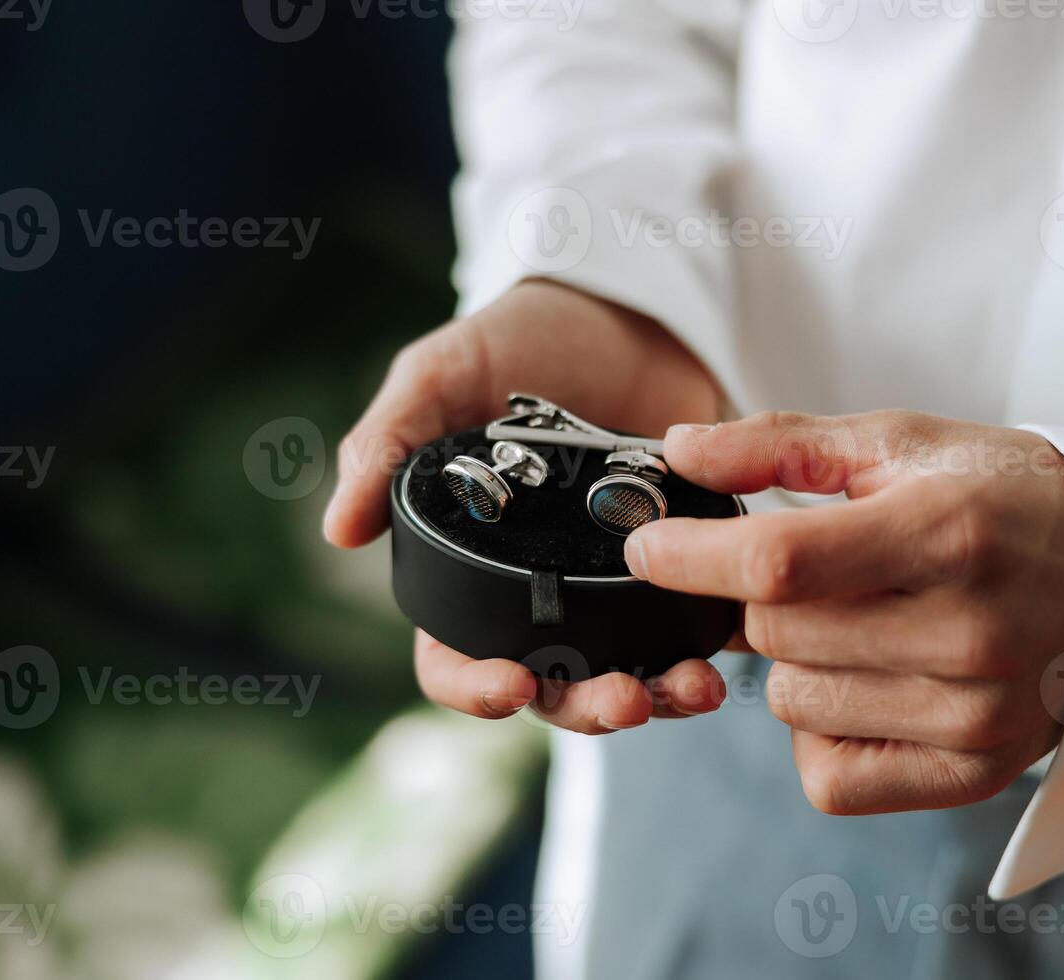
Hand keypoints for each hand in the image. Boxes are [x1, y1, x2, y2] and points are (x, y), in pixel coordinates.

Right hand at [325, 280, 729, 731]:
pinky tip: (724, 650)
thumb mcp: (439, 376)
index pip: (453, 656)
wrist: (626, 309)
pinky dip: (704, 645)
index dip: (473, 688)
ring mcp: (609, 581)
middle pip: (550, 684)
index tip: (512, 687)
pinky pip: (687, 623)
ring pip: (623, 669)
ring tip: (692, 689)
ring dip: (656, 693)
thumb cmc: (516, 338)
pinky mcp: (676, 562)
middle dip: (584, 706)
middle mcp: (537, 589)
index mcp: (468, 566)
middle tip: (625, 700)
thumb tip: (339, 530)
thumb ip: (386, 444)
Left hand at [623, 410, 1063, 812]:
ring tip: (857, 621)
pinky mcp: (973, 773)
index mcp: (949, 534)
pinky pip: (830, 777)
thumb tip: (679, 451)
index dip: (691, 555)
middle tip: (802, 571)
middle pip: (773, 637)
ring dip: (795, 661)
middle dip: (757, 598)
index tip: (649, 543)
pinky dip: (822, 731)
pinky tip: (864, 682)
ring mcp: (974, 716)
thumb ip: (782, 444)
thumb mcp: (903, 442)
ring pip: (792, 705)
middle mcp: (968, 634)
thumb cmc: (1006, 496)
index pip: (779, 564)